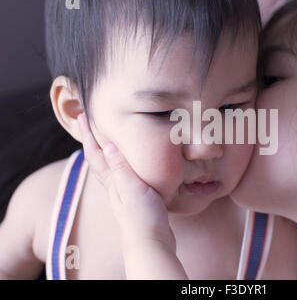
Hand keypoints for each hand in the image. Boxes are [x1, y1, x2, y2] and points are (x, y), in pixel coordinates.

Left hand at [77, 113, 174, 251]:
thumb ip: (121, 169)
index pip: (96, 155)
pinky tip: (129, 166)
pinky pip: (123, 177)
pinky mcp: (135, 200)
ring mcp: (124, 194)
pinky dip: (121, 165)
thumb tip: (106, 145)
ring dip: (105, 152)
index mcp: (113, 182)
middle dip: (92, 141)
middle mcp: (114, 187)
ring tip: (106, 139)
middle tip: (88, 123)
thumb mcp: (133, 190)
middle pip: (98, 160)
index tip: (81, 117)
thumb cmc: (143, 219)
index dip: (88, 135)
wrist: (150, 244)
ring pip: (110, 168)